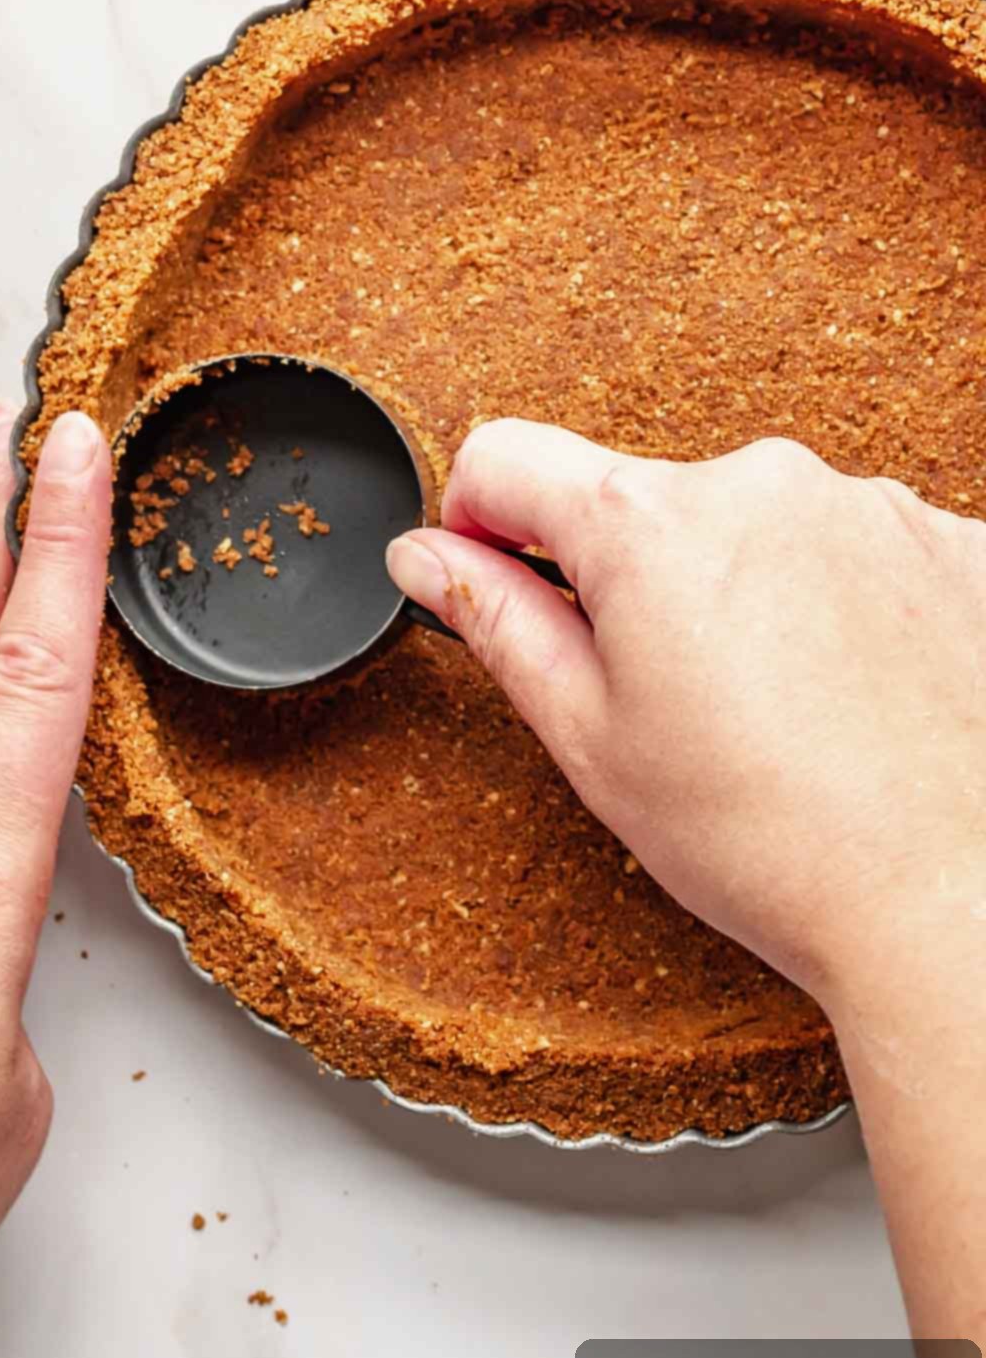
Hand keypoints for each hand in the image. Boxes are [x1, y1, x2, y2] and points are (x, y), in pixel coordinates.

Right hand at [388, 424, 985, 1345]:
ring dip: (743, 588)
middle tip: (671, 695)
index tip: (497, 570)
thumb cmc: (773, 842)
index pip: (505, 456)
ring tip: (778, 707)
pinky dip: (837, 602)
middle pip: (645, 499)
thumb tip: (425, 555)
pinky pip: (854, 546)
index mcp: (649, 526)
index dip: (478, 518)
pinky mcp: (952, 541)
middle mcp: (762, 483)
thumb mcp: (591, 737)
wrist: (953, 901)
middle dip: (634, 577)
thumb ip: (495, 621)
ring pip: (754, 524)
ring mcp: (869, 506)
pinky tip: (851, 692)